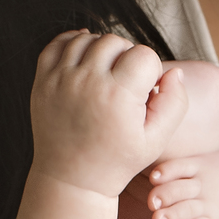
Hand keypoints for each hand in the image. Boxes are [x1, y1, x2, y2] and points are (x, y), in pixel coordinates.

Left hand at [30, 30, 187, 197]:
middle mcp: (87, 82)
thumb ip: (175, 104)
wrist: (72, 179)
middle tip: (126, 84)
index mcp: (118, 96)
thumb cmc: (117, 161)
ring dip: (102, 50)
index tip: (145, 91)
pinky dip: (74, 44)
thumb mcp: (156, 141)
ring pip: (88, 39)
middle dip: (127, 57)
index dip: (151, 71)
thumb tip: (175, 72)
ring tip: (107, 74)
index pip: (144, 54)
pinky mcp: (43, 81)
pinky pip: (58, 44)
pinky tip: (85, 60)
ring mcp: (61, 79)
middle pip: (115, 41)